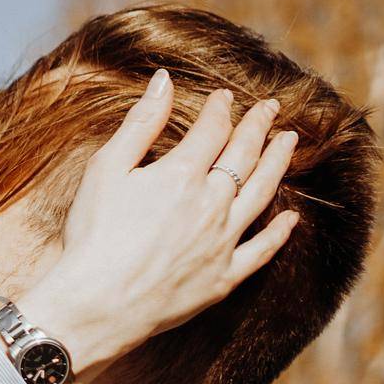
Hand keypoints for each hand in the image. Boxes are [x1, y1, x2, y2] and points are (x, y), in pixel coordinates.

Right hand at [16, 69, 298, 383]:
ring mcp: (222, 242)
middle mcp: (212, 203)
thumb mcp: (107, 169)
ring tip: (290, 143)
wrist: (96, 303)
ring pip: (261, 195)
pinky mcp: (223, 277)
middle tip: (269, 108)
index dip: (220, 109)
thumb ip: (140, 123)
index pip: (212, 130)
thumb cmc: (93, 236)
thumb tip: (165, 80)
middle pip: (244, 156)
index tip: (225, 97)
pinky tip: (291, 218)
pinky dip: (279, 232)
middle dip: (258, 127)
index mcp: (182, 174)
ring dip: (277, 165)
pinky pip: (261, 250)